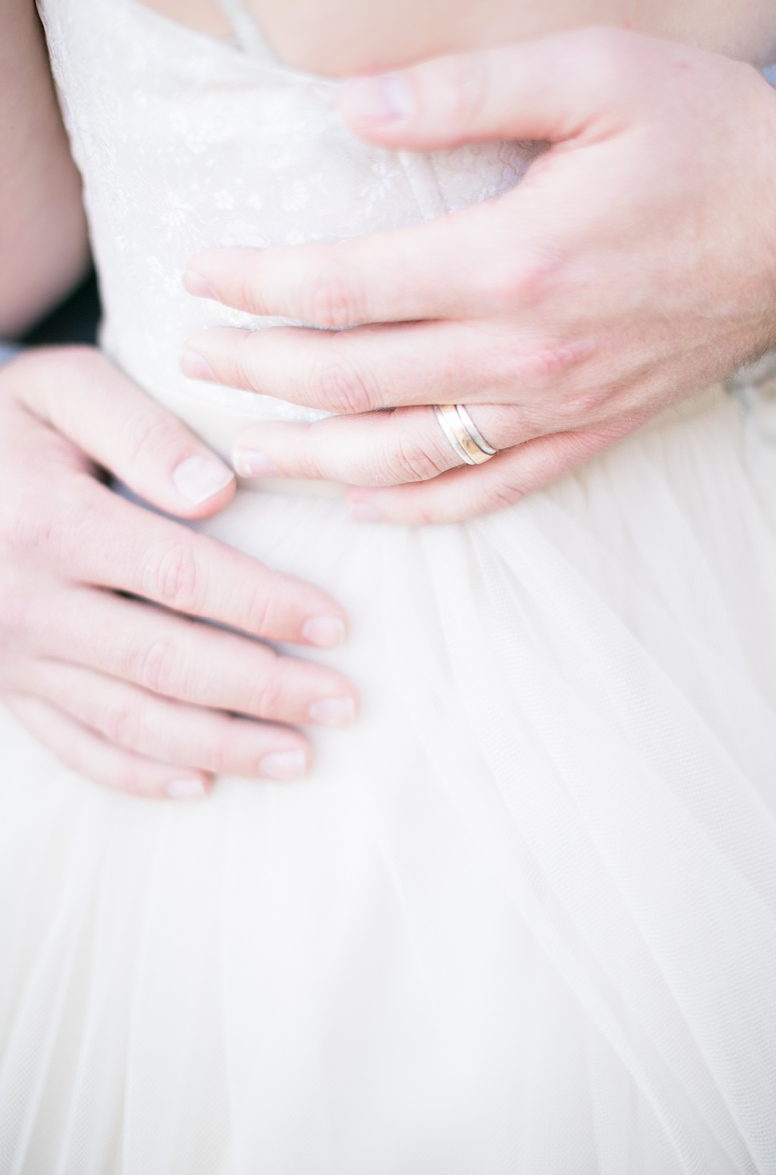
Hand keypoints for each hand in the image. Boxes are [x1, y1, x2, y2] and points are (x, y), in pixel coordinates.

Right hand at [0, 347, 358, 798]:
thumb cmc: (9, 421)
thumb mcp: (61, 390)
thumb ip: (140, 428)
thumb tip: (216, 490)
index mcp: (50, 522)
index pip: (178, 576)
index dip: (262, 605)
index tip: (336, 625)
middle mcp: (27, 601)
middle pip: (164, 662)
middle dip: (262, 691)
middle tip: (342, 704)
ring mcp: (12, 654)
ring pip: (126, 719)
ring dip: (219, 747)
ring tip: (300, 758)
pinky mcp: (4, 685)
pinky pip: (70, 745)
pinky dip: (137, 774)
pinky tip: (200, 784)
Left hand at [181, 26, 775, 523]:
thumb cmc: (717, 132)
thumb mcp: (598, 71)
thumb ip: (466, 89)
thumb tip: (350, 109)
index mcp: (520, 258)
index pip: (350, 289)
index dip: (260, 286)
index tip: (200, 275)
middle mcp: (534, 350)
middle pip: (360, 382)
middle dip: (262, 377)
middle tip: (194, 363)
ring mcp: (571, 403)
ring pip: (414, 454)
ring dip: (317, 458)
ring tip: (247, 453)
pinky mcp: (606, 427)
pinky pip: (499, 488)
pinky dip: (425, 506)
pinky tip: (371, 503)